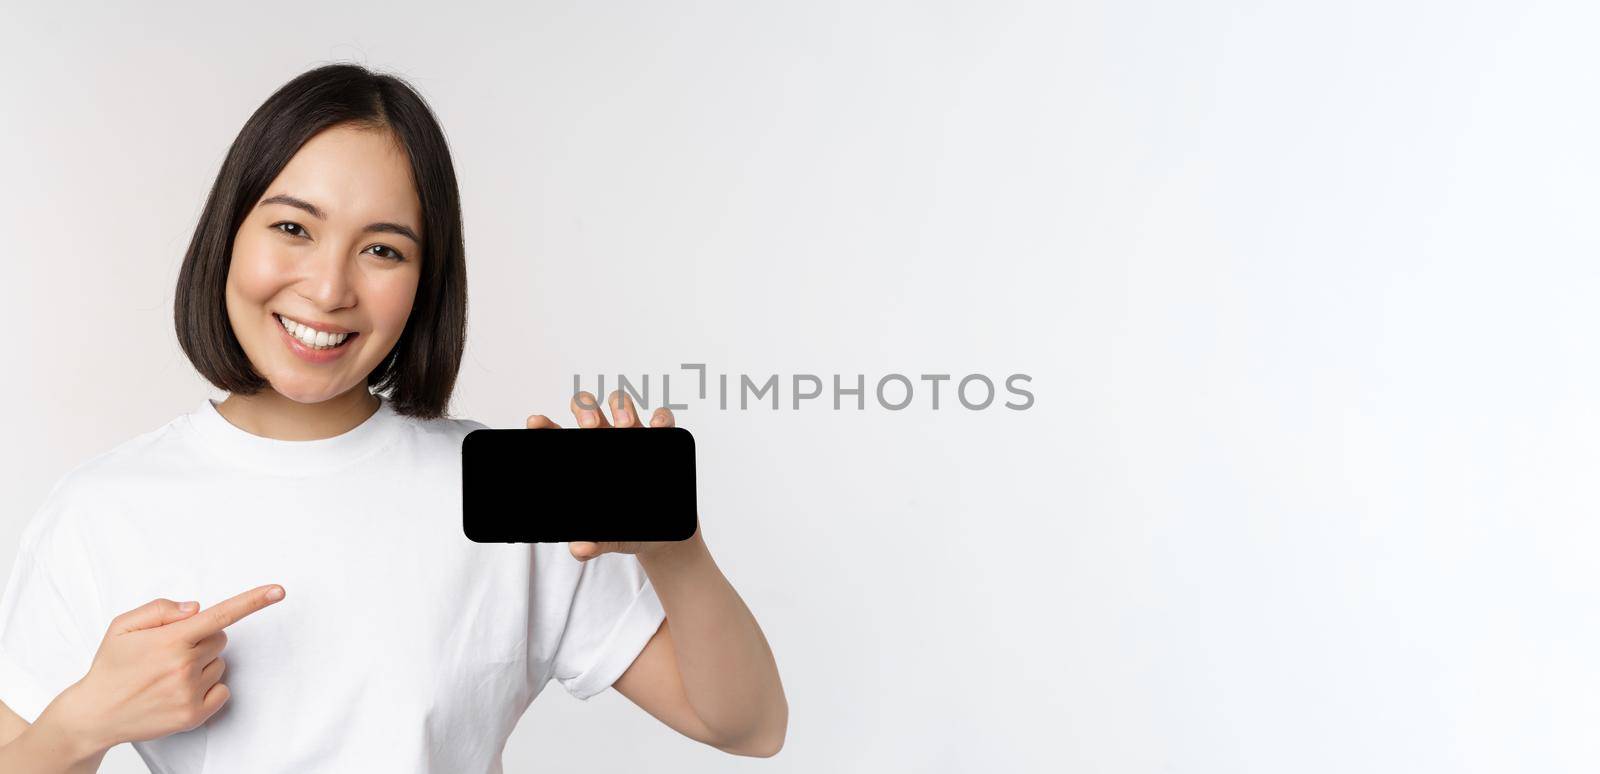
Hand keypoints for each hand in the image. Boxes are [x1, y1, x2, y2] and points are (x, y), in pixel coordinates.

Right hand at [47, 584, 285, 750]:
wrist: (95, 713)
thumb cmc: (111, 666)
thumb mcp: (123, 626)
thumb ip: (160, 609)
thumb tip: (196, 608)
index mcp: (170, 640)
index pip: (220, 615)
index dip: (253, 601)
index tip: (279, 590)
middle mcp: (183, 666)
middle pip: (221, 639)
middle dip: (201, 640)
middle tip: (170, 652)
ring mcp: (190, 692)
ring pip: (220, 664)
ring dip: (202, 665)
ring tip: (167, 675)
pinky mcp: (194, 715)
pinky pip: (222, 690)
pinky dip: (208, 689)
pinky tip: (180, 692)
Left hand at [526, 389, 698, 561]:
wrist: (663, 537)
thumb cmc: (626, 529)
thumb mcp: (609, 538)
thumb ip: (593, 543)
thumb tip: (579, 549)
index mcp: (583, 462)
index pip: (559, 438)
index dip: (545, 427)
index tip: (535, 423)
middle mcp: (606, 443)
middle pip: (588, 410)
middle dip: (586, 409)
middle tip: (590, 426)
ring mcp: (634, 440)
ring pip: (621, 405)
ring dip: (620, 407)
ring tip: (624, 426)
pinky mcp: (662, 442)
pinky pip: (663, 419)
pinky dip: (661, 417)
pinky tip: (657, 426)